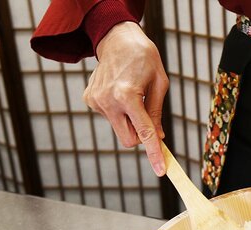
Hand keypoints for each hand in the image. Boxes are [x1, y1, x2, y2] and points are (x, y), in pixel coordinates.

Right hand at [83, 22, 168, 175]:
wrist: (117, 39)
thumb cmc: (143, 58)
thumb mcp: (159, 83)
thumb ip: (157, 113)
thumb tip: (158, 138)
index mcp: (128, 96)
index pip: (144, 133)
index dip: (153, 153)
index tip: (161, 170)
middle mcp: (108, 101)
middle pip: (128, 139)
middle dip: (140, 136)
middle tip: (147, 117)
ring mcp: (96, 102)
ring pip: (119, 128)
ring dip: (129, 120)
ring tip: (130, 94)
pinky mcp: (90, 100)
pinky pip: (110, 117)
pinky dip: (118, 111)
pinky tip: (118, 91)